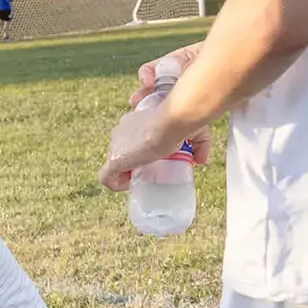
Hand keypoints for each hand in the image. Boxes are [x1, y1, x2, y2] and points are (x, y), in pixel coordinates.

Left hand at [108, 44, 215, 190]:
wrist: (171, 123)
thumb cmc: (181, 122)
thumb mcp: (196, 132)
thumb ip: (200, 145)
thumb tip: (201, 160)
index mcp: (135, 121)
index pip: (131, 137)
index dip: (140, 150)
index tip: (154, 159)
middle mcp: (121, 131)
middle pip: (121, 150)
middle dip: (133, 162)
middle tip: (149, 171)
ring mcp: (116, 146)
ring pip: (114, 163)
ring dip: (125, 173)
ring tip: (141, 179)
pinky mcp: (114, 160)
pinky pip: (106, 177)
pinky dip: (116, 184)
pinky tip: (130, 186)